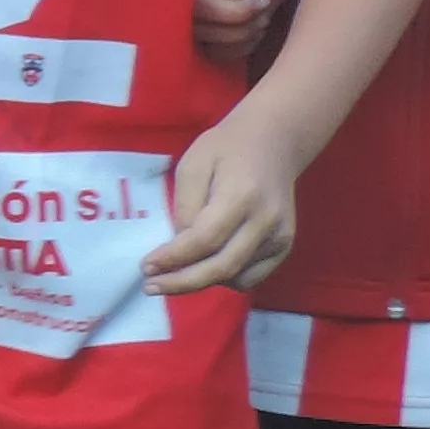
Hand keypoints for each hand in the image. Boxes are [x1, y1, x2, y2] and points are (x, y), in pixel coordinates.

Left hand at [147, 107, 302, 293]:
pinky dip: (225, 278)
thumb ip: (185, 207)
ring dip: (201, 281)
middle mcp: (266, 222)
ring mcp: (280, 237)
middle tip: (151, 286)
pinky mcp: (284, 246)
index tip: (145, 267)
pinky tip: (205, 266)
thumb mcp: (192, 165)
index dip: (173, 259)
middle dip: (182, 283)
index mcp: (242, 196)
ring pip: (236, 277)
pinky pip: (251, 276)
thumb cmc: (226, 149)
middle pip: (222, 267)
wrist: (273, 142)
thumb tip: (179, 246)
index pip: (204, 240)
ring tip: (175, 273)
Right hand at [195, 0, 307, 61]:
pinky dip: (241, 46)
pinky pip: (214, 51)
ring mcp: (192, 10)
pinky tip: (256, 29)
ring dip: (244, 31)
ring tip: (265, 14)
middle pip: (200, 8)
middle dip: (243, 12)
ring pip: (205, 33)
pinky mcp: (202, 32)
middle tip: (268, 1)